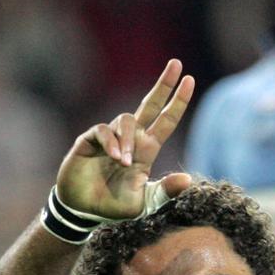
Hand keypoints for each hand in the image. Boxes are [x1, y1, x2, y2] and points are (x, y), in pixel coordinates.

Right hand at [55, 59, 194, 219]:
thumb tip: (188, 180)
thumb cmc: (115, 206)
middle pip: (150, 105)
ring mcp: (110, 138)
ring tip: (125, 163)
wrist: (83, 211)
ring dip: (128, 139)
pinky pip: (104, 131)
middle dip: (163, 85)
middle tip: (176, 64)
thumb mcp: (145, 202)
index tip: (190, 80)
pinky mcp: (90, 140)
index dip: (178, 101)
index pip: (166, 120)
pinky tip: (116, 159)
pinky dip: (113, 142)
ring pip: (126, 120)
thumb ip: (165, 192)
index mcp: (147, 150)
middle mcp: (131, 139)